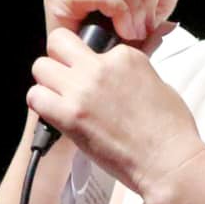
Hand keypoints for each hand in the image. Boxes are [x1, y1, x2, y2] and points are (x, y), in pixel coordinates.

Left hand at [27, 28, 204, 198]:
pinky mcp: (70, 115)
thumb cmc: (169, 130)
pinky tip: (54, 114)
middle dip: (59, 58)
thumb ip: (132, 72)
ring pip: (40, 67)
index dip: (88, 60)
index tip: (92, 75)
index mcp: (125, 56)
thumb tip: (118, 75)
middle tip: (66, 78)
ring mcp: (83, 90)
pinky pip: (35, 97)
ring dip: (47, 82)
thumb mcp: (158, 84)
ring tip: (59, 98)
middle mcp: (101, 67)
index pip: (91, 43)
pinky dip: (41, 104)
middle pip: (58, 43)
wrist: (167, 160)